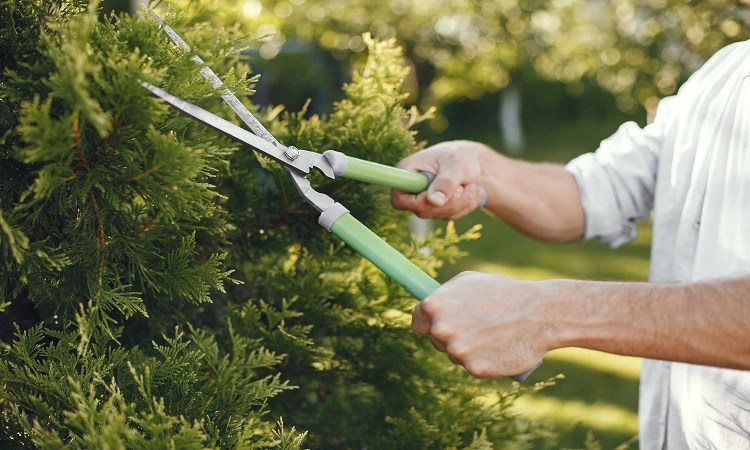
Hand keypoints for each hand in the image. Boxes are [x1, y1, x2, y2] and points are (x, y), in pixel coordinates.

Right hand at [391, 140, 488, 219]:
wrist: (470, 160)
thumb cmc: (459, 156)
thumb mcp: (455, 164)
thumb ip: (445, 182)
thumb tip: (434, 201)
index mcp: (407, 172)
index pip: (399, 199)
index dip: (418, 202)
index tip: (438, 196)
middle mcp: (411, 189)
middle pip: (422, 210)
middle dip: (448, 202)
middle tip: (462, 186)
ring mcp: (423, 200)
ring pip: (440, 214)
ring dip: (461, 202)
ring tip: (469, 184)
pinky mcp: (436, 208)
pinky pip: (451, 216)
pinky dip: (466, 205)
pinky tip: (471, 191)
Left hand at [412, 271, 553, 377]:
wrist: (539, 313)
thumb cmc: (503, 292)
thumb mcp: (469, 281)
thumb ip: (444, 295)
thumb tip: (428, 306)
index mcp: (434, 305)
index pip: (418, 322)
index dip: (430, 324)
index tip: (442, 324)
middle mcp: (441, 329)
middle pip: (435, 340)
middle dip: (451, 336)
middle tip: (476, 326)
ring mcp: (458, 351)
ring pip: (454, 355)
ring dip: (467, 349)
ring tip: (491, 334)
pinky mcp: (475, 369)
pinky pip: (472, 367)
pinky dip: (483, 361)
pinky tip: (497, 347)